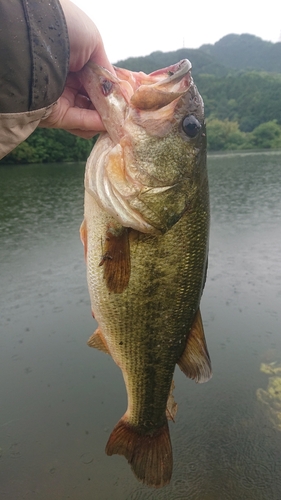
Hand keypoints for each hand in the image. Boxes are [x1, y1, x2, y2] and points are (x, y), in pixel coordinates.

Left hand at [40, 0, 113, 137]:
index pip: (96, 81)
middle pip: (93, 100)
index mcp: (74, 62)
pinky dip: (94, 123)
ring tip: (120, 121)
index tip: (127, 97)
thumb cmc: (66, 31)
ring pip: (88, 114)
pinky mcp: (55, 114)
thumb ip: (106, 69)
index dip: (112, 89)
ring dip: (104, 118)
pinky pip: (79, 121)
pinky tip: (107, 123)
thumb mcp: (93, 43)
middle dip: (110, 107)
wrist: (38, 39)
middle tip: (126, 112)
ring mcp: (61, 99)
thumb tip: (117, 89)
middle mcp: (67, 81)